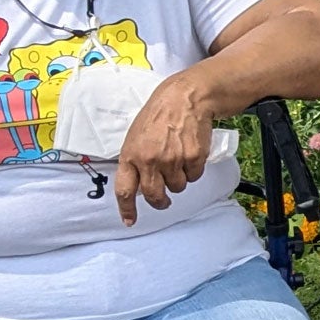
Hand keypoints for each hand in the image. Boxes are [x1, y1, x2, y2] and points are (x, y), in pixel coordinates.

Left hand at [113, 70, 220, 224]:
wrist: (186, 98)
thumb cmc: (159, 114)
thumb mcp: (136, 135)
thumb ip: (135, 160)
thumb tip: (138, 184)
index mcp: (131, 155)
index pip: (125, 190)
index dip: (127, 209)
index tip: (130, 221)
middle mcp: (150, 161)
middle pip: (154, 196)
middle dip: (160, 201)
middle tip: (163, 200)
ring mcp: (173, 160)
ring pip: (177, 187)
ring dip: (179, 179)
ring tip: (179, 159)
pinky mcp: (193, 158)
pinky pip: (194, 176)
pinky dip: (193, 169)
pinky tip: (190, 152)